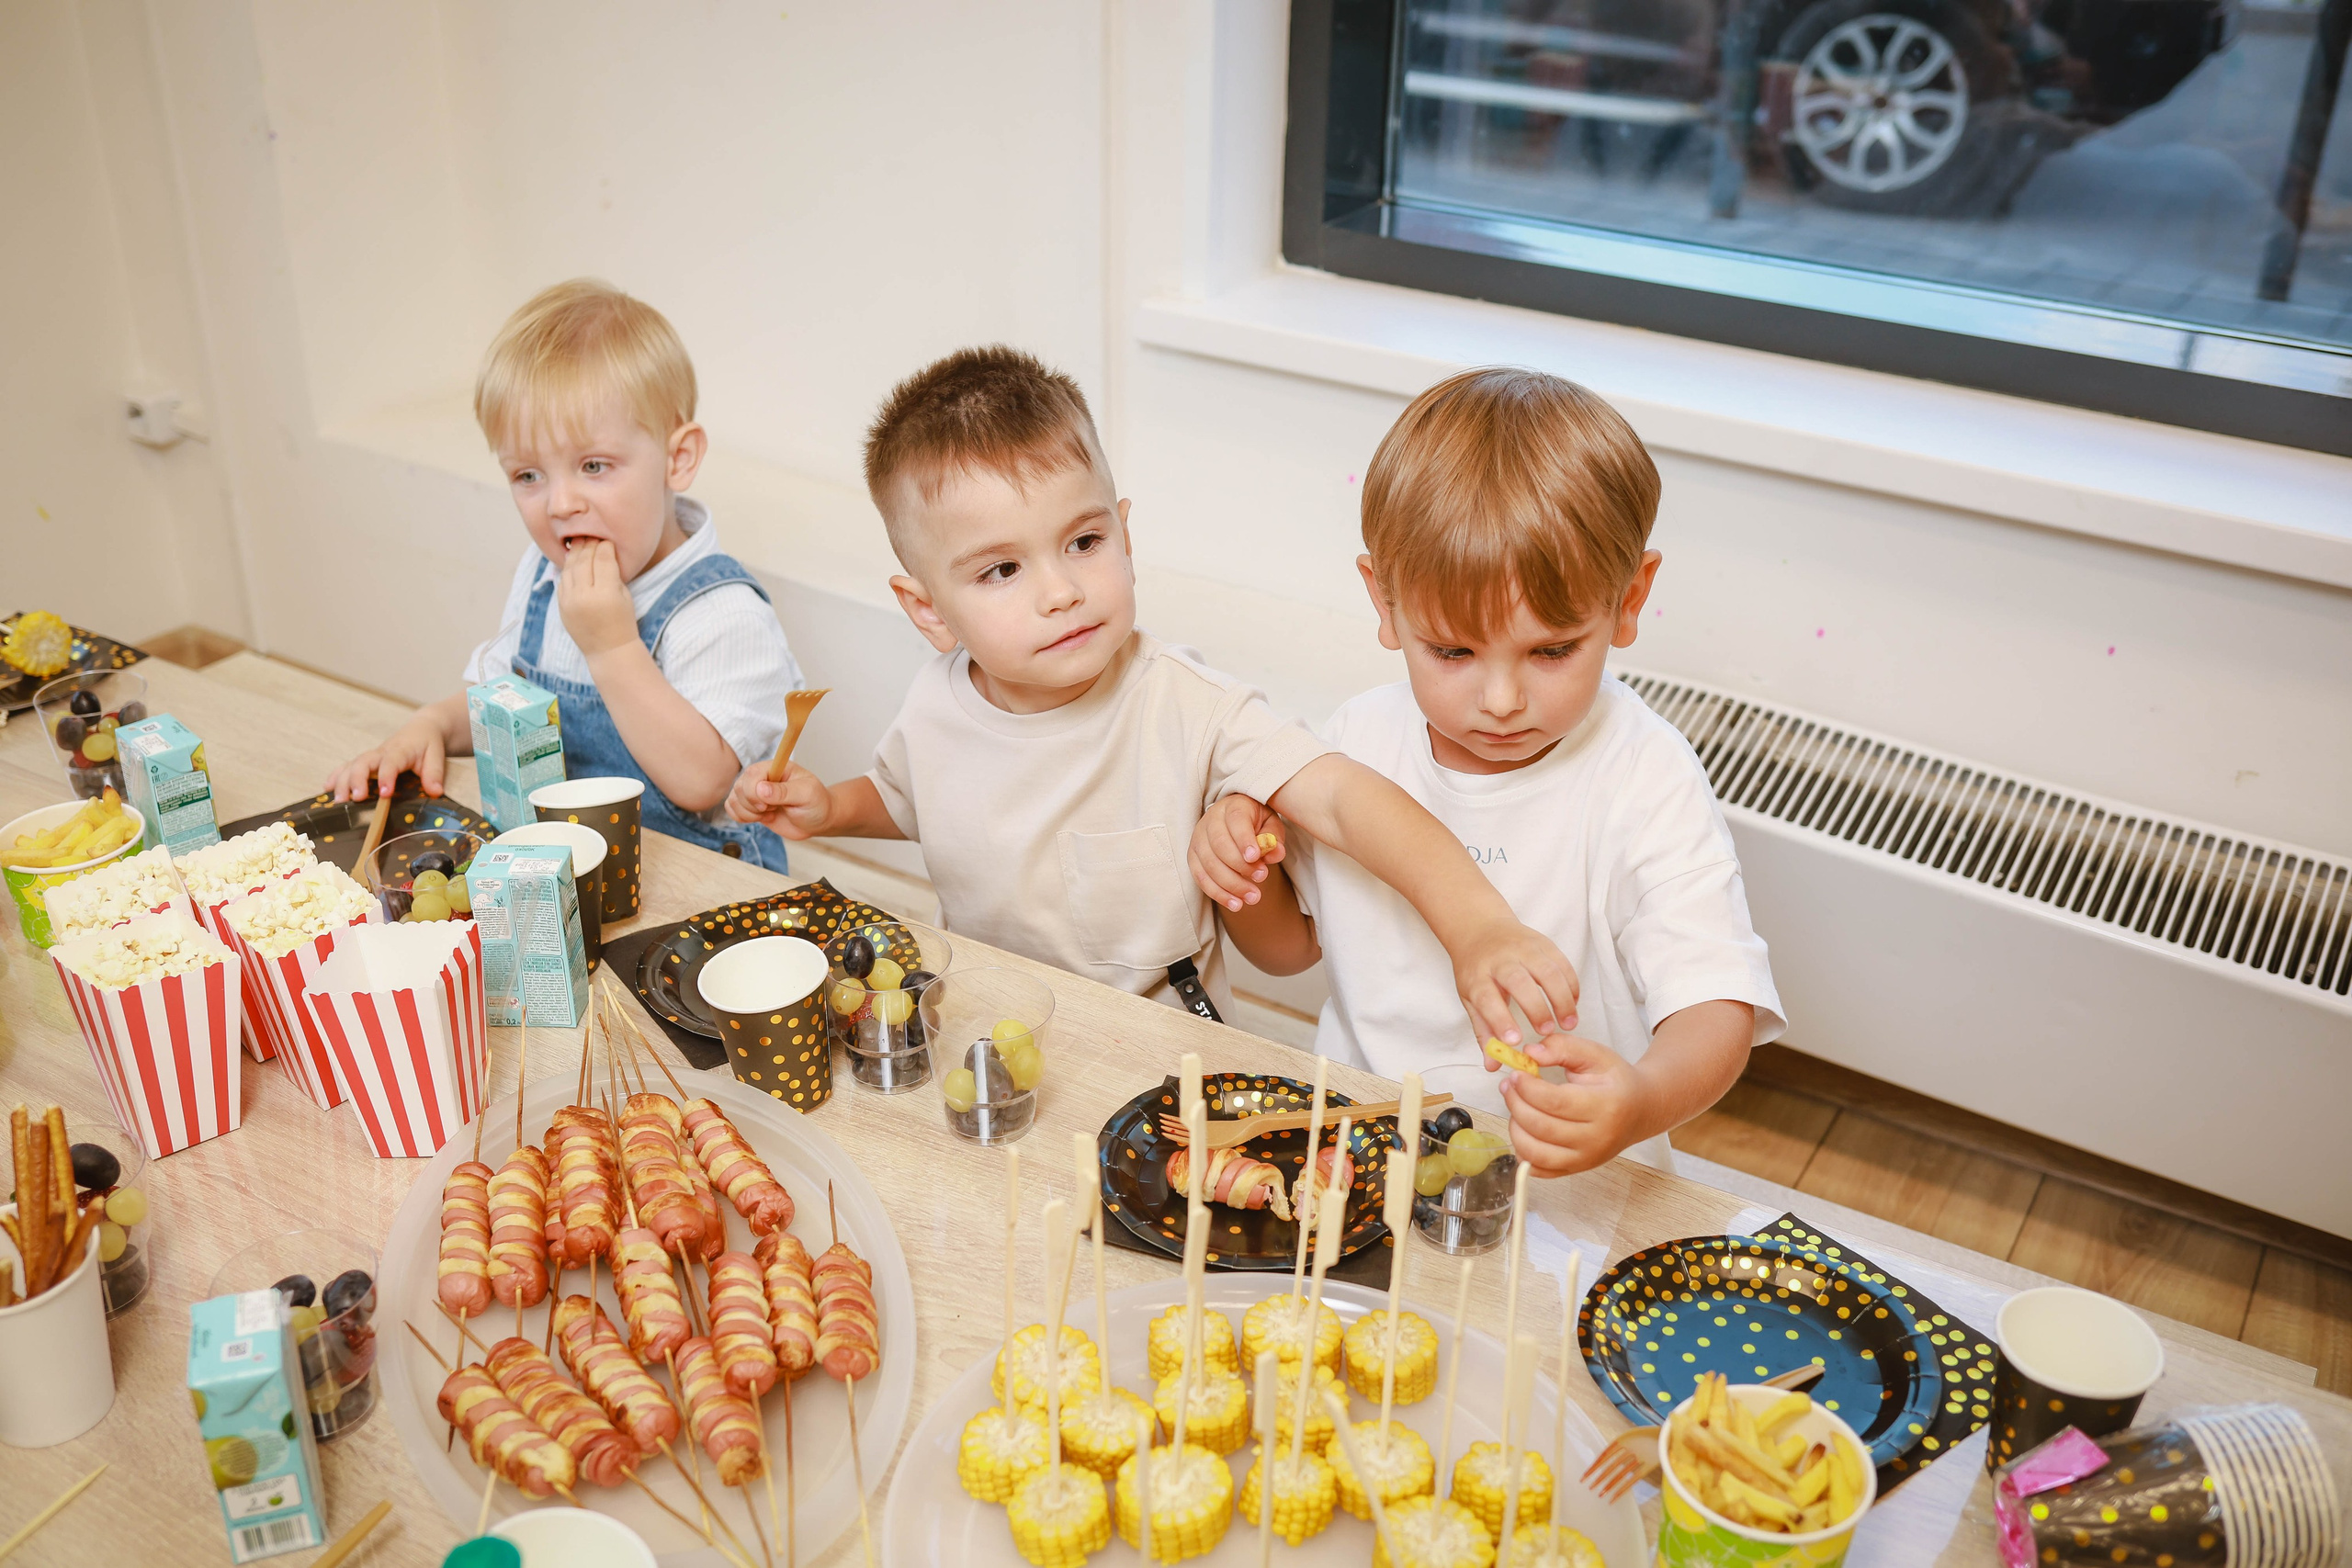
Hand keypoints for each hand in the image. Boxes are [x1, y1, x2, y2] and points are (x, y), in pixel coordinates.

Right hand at [326, 715, 445, 801]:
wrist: (421, 729)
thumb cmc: (427, 743)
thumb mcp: (436, 755)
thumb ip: (435, 773)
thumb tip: (435, 792)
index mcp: (400, 751)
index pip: (391, 763)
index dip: (386, 777)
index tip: (385, 793)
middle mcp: (381, 753)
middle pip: (363, 763)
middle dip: (356, 780)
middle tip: (355, 798)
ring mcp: (371, 757)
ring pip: (351, 766)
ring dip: (342, 782)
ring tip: (338, 800)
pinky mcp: (365, 762)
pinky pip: (346, 767)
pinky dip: (336, 777)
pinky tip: (327, 789)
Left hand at [556, 539, 637, 657]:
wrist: (608, 650)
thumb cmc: (623, 622)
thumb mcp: (625, 596)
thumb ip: (612, 573)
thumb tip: (601, 552)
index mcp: (606, 593)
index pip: (603, 559)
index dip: (605, 546)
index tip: (608, 540)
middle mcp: (585, 596)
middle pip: (584, 560)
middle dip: (589, 545)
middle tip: (593, 535)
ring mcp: (570, 601)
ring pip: (570, 567)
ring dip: (575, 552)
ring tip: (581, 542)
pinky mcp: (561, 605)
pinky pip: (562, 579)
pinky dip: (568, 567)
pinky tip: (573, 559)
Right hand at [725, 758, 833, 838]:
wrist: (817, 821)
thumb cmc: (816, 803)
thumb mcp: (806, 795)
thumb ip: (784, 792)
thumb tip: (761, 789)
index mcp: (775, 767)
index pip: (752, 773)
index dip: (754, 792)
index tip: (768, 805)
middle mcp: (761, 776)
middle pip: (740, 787)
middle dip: (754, 806)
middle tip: (774, 809)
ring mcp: (754, 791)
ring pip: (733, 799)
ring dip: (749, 813)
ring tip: (770, 813)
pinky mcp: (750, 805)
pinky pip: (732, 809)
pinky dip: (743, 818)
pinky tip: (761, 818)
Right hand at [1187, 794, 1284, 912]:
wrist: (1235, 823)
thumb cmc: (1256, 824)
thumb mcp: (1270, 825)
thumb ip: (1274, 838)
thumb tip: (1276, 852)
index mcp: (1233, 807)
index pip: (1236, 820)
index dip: (1244, 840)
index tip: (1255, 857)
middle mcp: (1210, 820)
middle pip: (1220, 845)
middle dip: (1240, 866)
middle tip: (1262, 878)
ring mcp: (1198, 839)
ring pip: (1209, 864)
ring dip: (1231, 885)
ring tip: (1252, 897)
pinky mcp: (1193, 857)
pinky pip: (1201, 878)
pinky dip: (1218, 893)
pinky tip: (1235, 904)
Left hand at [1451, 917, 1578, 1047]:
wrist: (1481, 928)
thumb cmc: (1476, 969)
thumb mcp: (1470, 998)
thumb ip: (1484, 1031)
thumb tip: (1493, 1065)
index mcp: (1478, 976)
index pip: (1487, 998)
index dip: (1501, 1020)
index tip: (1516, 1042)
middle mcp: (1500, 960)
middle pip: (1520, 982)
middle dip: (1537, 1008)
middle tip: (1548, 1033)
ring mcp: (1523, 948)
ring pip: (1547, 971)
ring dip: (1561, 998)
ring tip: (1569, 1023)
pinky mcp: (1543, 943)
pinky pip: (1562, 963)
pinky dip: (1571, 985)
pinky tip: (1573, 1004)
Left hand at [1499, 1032, 1649, 1176]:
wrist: (1641, 1110)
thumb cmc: (1616, 1081)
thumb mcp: (1595, 1054)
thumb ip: (1562, 1047)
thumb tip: (1530, 1052)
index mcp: (1606, 1106)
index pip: (1555, 1102)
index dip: (1527, 1088)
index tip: (1516, 1074)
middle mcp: (1598, 1138)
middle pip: (1541, 1127)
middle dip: (1516, 1104)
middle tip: (1508, 1087)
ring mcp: (1587, 1159)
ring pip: (1536, 1153)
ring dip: (1515, 1128)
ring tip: (1515, 1107)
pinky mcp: (1578, 1170)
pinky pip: (1541, 1170)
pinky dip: (1523, 1153)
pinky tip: (1523, 1130)